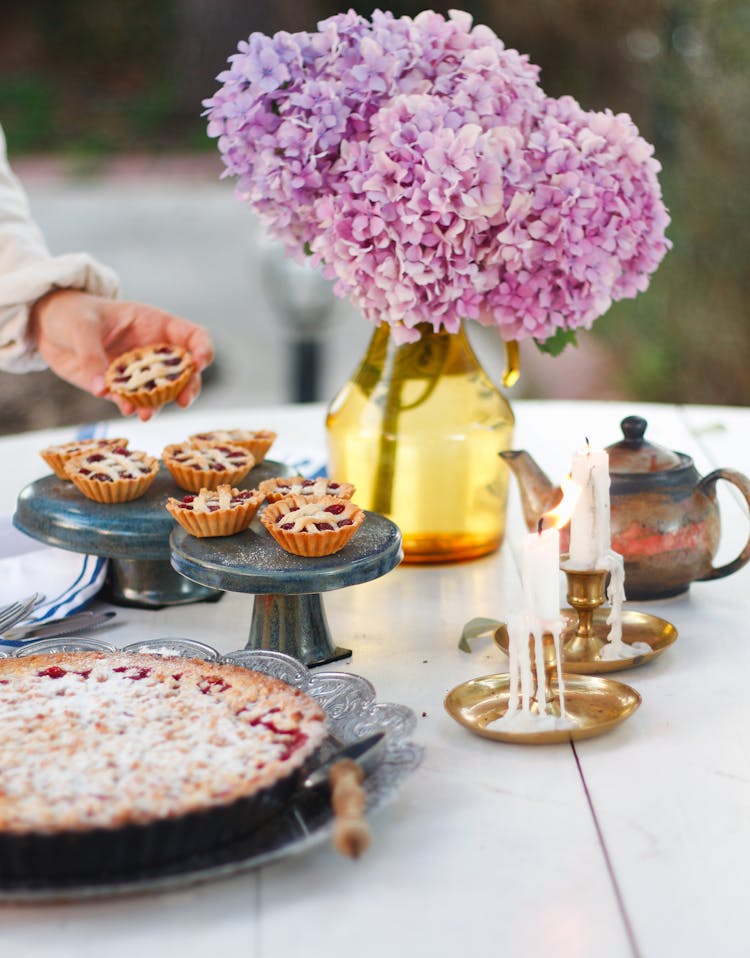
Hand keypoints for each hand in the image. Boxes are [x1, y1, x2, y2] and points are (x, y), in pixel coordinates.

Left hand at [30, 289, 213, 420]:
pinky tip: (128, 410)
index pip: (193, 336)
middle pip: (186, 371)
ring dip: (159, 403)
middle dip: (189, 386)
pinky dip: (133, 407)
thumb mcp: (82, 326)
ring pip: (162, 391)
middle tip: (183, 401)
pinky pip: (134, 400)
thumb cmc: (71, 313)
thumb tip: (103, 389)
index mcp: (155, 324)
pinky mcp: (120, 387)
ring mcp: (139, 370)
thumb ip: (92, 356)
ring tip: (147, 413)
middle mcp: (153, 350)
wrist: (47, 327)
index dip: (203, 349)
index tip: (200, 363)